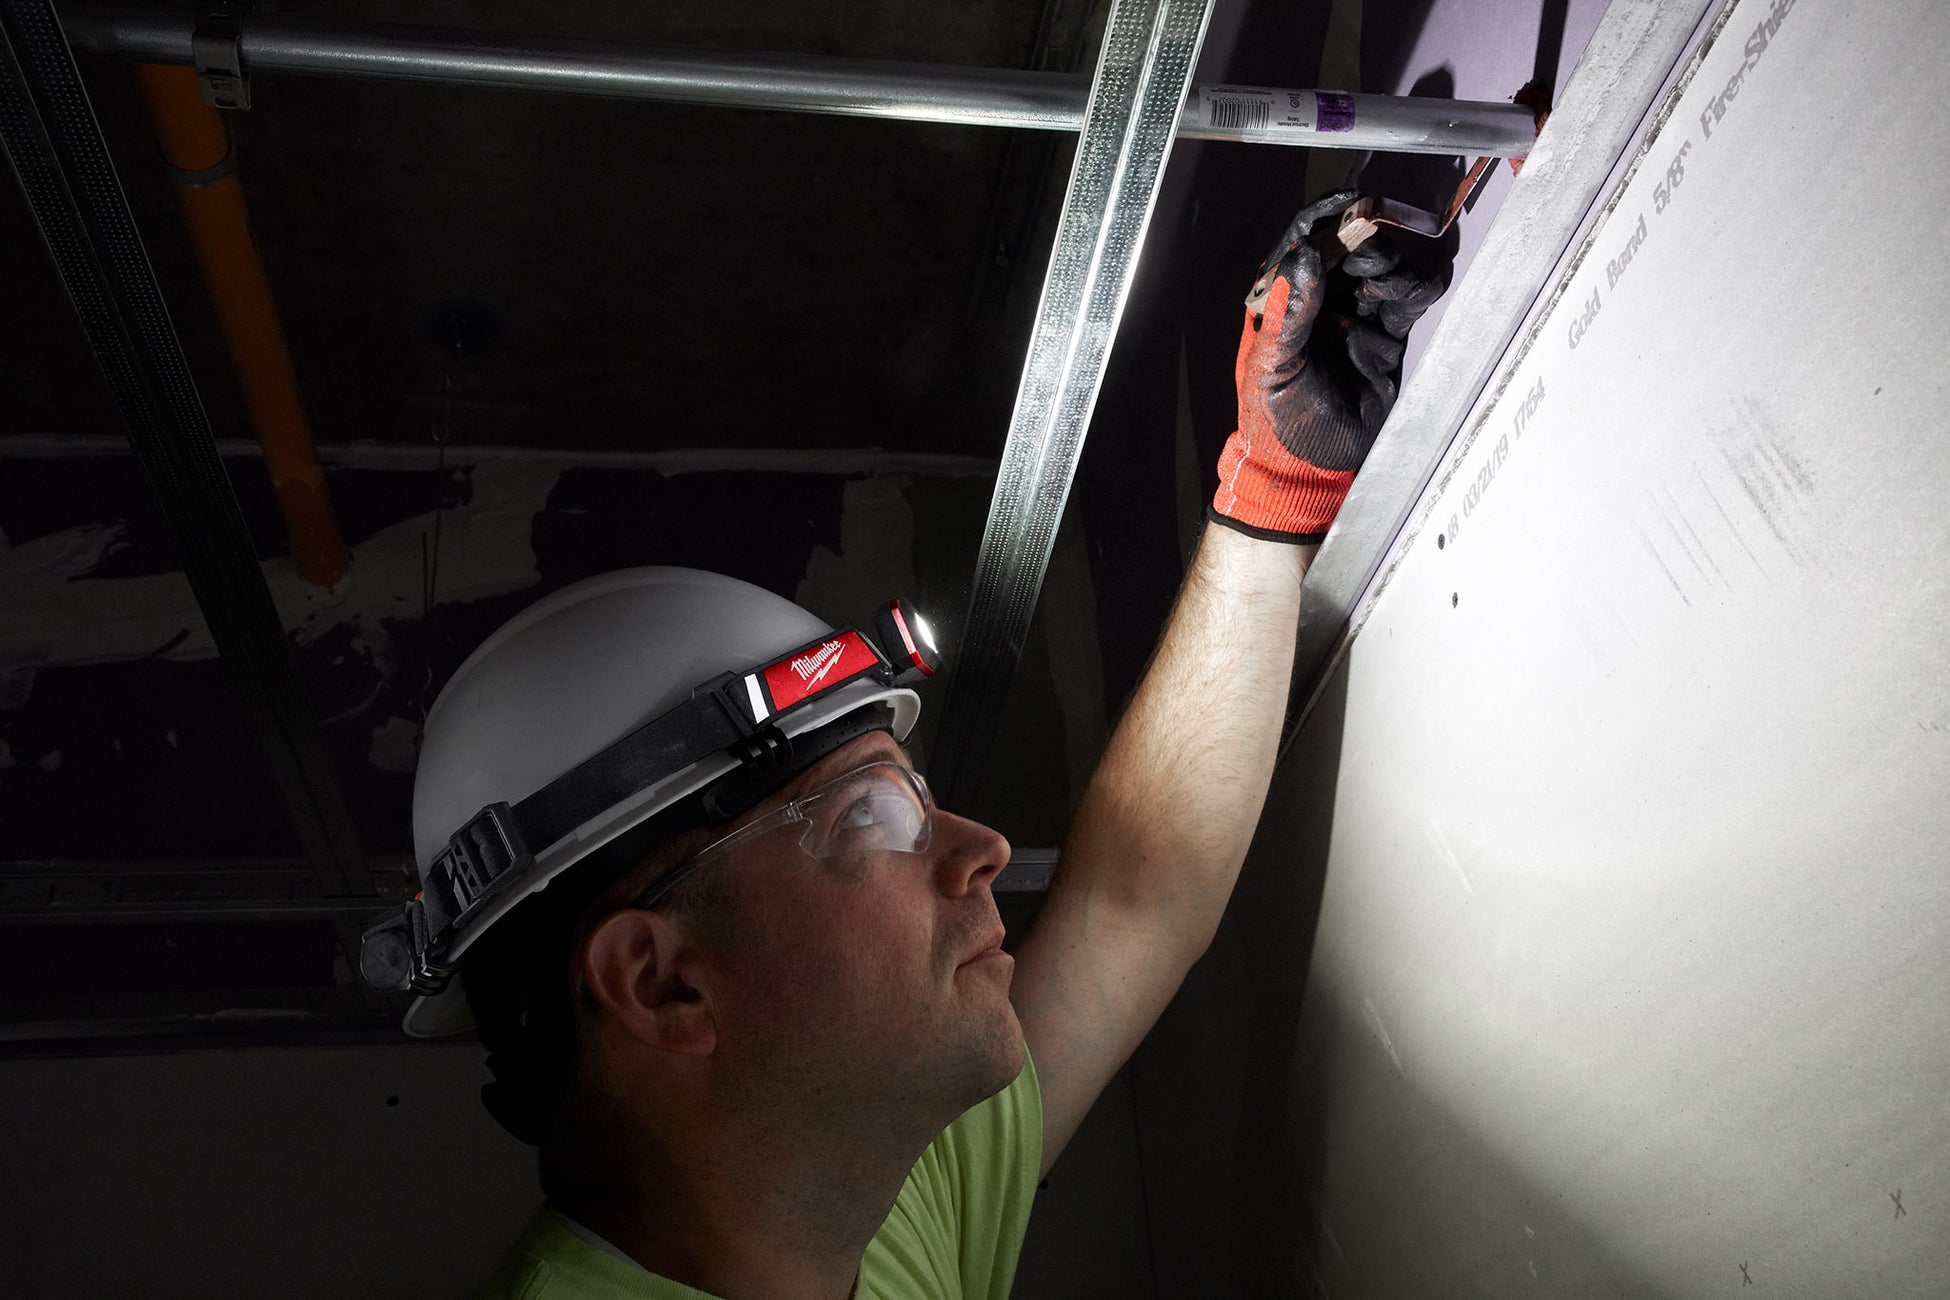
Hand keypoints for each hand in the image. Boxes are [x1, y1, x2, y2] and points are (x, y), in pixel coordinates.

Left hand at [1212, 190, 1446, 541]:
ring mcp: (1357, 317)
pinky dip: (1415, 289)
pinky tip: (1406, 298)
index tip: (1350, 200)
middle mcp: (1321, 303)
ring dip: (1388, 267)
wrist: (1310, 468)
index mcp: (1284, 301)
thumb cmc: (1278, 421)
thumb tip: (1302, 256)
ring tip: (1377, 289)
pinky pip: (1408, 301)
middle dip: (1362, 243)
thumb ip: (1290, 313)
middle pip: (1350, 248)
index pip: (1304, 242)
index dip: (1326, 216)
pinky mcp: (1387, 338)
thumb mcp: (1276, 366)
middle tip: (1364, 260)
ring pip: (1383, 269)